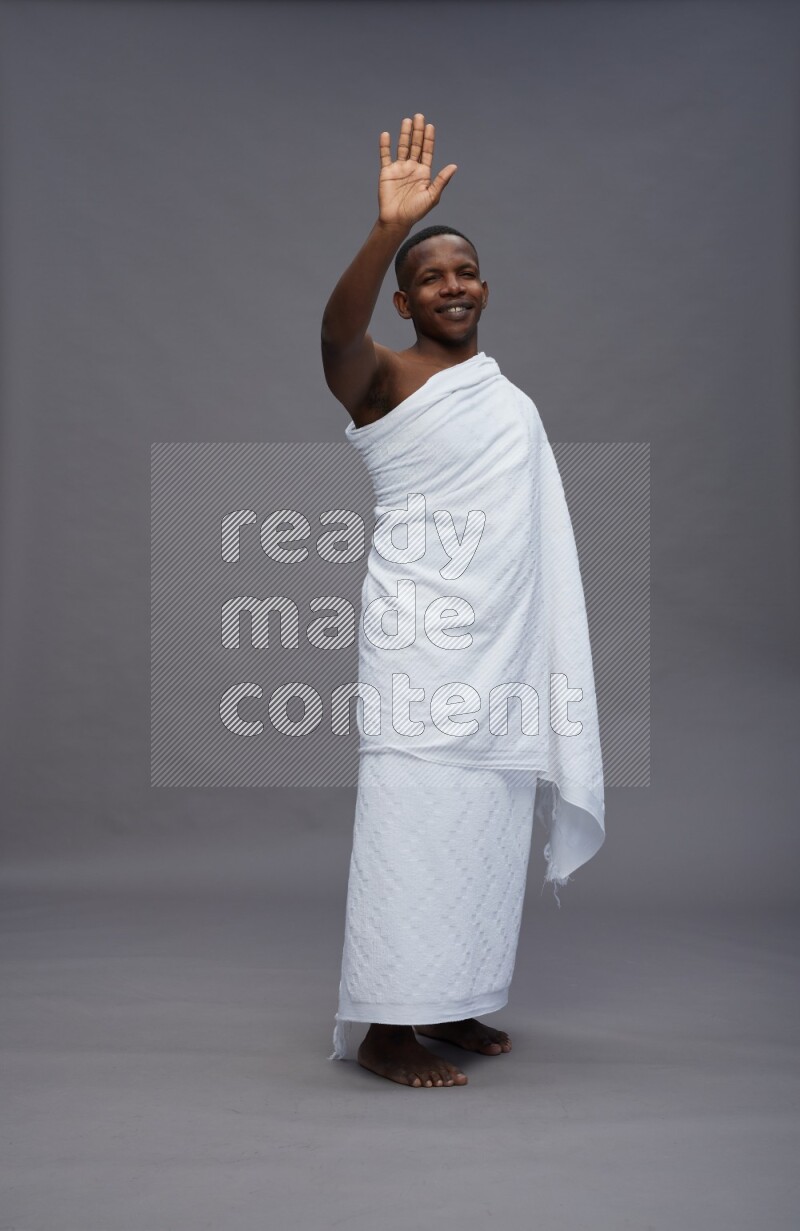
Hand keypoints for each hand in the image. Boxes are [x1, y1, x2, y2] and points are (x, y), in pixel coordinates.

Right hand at [378, 114, 456, 228]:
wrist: (397, 220)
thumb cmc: (416, 211)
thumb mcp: (432, 196)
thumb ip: (441, 180)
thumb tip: (454, 166)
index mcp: (424, 173)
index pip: (427, 151)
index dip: (429, 139)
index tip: (430, 126)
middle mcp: (412, 168)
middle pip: (416, 145)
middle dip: (418, 131)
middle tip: (419, 116)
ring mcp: (399, 169)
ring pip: (402, 147)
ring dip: (405, 134)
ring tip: (407, 121)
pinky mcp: (386, 172)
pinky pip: (385, 156)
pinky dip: (385, 145)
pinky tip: (386, 134)